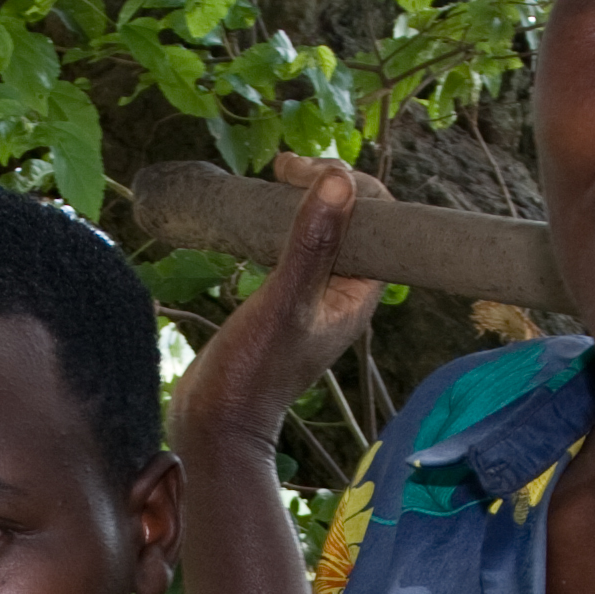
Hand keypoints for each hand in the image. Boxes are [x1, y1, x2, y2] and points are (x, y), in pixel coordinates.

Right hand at [168, 153, 389, 452]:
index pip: (378, 218)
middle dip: (324, 185)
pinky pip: (292, 249)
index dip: (349, 183)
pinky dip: (278, 225)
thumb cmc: (253, 372)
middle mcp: (342, 293)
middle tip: (282, 169)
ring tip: (272, 180)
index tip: (300, 173)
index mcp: (358, 294)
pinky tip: (253, 220)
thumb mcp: (283, 301)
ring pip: (321, 232)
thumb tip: (338, 180)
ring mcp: (312, 298)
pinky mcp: (282, 302)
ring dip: (301, 202)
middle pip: (351, 220)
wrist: (216, 424)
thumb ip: (312, 243)